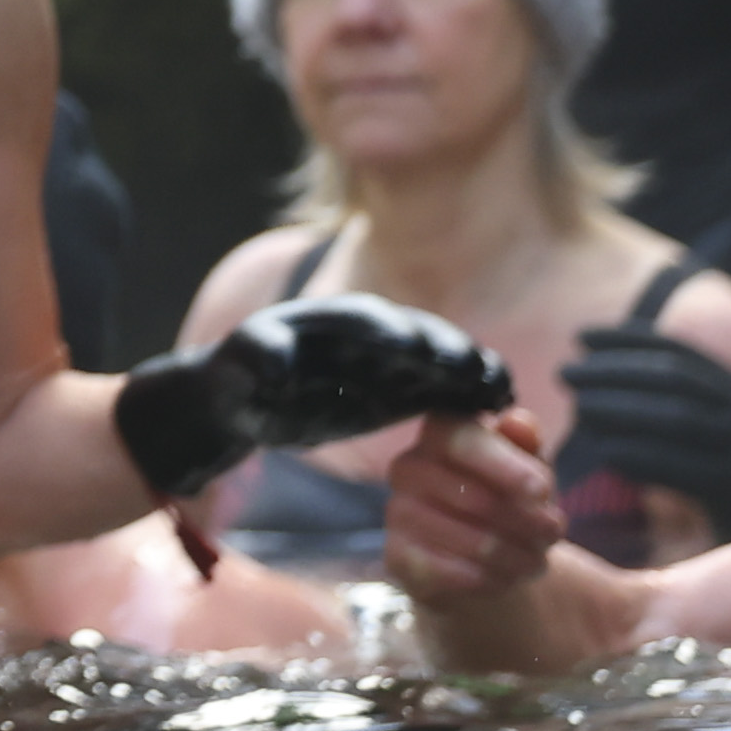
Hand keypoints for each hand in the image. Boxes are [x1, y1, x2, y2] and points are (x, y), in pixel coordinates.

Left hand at [111, 291, 513, 502]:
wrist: (236, 401)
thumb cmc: (229, 381)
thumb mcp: (232, 370)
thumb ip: (255, 358)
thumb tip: (276, 359)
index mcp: (322, 320)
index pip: (364, 322)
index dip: (392, 334)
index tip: (418, 351)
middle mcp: (358, 332)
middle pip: (411, 334)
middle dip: (444, 350)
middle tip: (477, 373)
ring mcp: (382, 359)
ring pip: (434, 358)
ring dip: (467, 371)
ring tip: (501, 392)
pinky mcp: (397, 386)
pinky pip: (438, 385)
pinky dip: (466, 393)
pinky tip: (496, 409)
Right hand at [379, 404, 561, 603]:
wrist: (483, 558)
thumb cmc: (507, 501)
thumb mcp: (527, 471)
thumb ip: (526, 446)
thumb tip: (520, 423)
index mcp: (440, 434)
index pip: (461, 440)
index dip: (503, 466)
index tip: (540, 491)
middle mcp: (409, 467)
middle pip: (469, 495)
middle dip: (522, 520)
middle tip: (553, 532)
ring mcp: (398, 512)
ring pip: (464, 537)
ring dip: (511, 555)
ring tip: (536, 561)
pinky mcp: (397, 555)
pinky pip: (446, 571)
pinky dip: (485, 578)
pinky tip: (504, 577)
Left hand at [560, 322, 730, 543]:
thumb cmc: (728, 476)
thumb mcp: (709, 429)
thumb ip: (669, 402)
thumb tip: (596, 377)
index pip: (677, 350)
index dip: (627, 339)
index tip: (579, 335)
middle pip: (673, 379)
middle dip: (614, 371)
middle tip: (564, 373)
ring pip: (678, 419)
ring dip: (621, 409)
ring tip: (577, 408)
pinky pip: (685, 468)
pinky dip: (642, 457)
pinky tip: (605, 452)